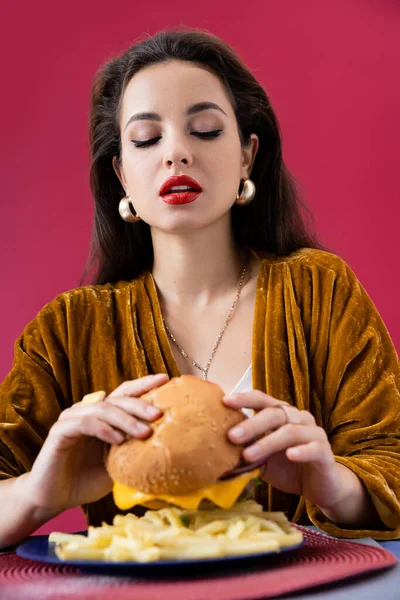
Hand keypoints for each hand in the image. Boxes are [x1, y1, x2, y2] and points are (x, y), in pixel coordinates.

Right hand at [25, 374, 168, 512]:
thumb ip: (135, 454)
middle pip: (117, 398)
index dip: (144, 384)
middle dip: (140, 404)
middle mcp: (87, 411)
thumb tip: (169, 450)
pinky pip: (85, 423)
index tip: (166, 379)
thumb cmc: (87, 481)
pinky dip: (104, 429)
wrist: (55, 498)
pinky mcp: (60, 431)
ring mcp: (72, 419)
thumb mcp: (119, 466)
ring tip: (144, 433)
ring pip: (103, 409)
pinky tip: (118, 440)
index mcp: (103, 416)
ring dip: (126, 419)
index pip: (125, 393)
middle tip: (158, 414)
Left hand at [223, 391, 342, 509]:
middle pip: (274, 413)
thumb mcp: (263, 459)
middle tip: (231, 436)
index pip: (262, 400)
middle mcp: (298, 418)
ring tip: (248, 455)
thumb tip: (214, 451)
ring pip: (290, 432)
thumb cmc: (288, 467)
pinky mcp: (325, 452)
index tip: (224, 402)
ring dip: (267, 442)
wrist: (320, 486)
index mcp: (282, 414)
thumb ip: (246, 450)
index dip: (244, 399)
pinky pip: (313, 448)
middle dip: (251, 424)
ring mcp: (314, 433)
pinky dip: (301, 451)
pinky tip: (289, 456)